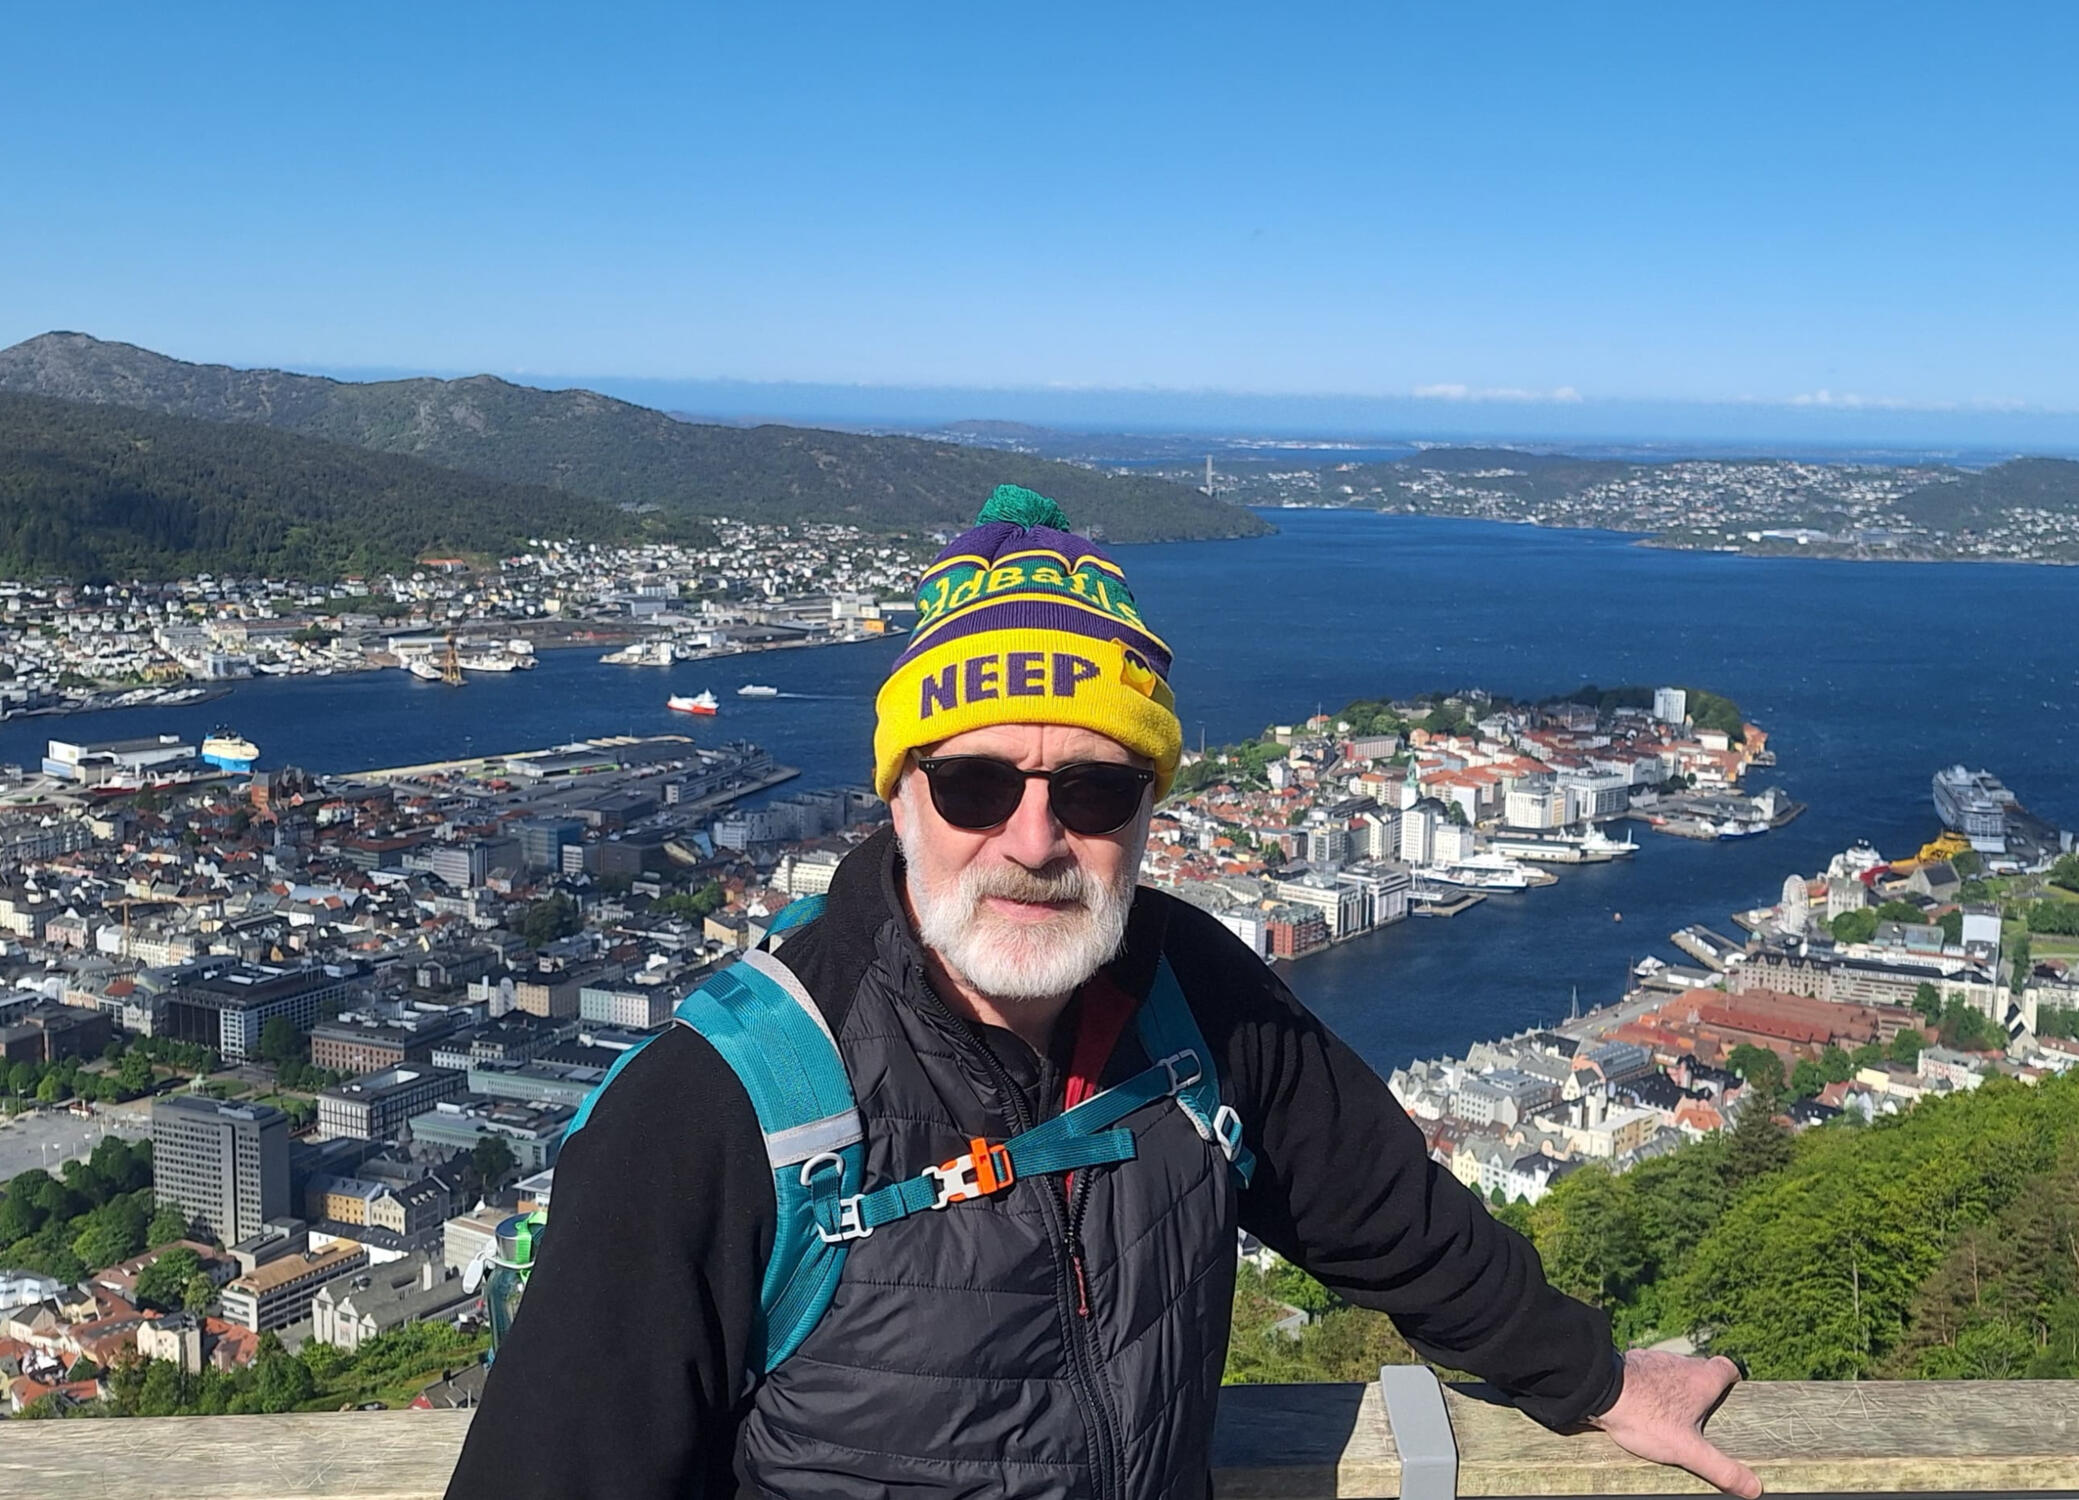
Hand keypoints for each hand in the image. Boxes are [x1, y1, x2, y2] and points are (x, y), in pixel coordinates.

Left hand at [1590, 1349, 1760, 1497]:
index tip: (1732, 1390)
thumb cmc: (1646, 1417)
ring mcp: (1655, 1359)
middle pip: (1700, 1369)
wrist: (1599, 1389)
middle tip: (1703, 1410)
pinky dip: (1651, 1383)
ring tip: (1672, 1410)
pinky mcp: (1631, 1361)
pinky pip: (1648, 1371)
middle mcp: (1681, 1363)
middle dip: (1704, 1387)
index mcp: (1701, 1379)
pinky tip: (1644, 1401)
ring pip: (1673, 1369)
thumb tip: (1755, 1488)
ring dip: (1675, 1385)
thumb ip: (1721, 1469)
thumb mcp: (1688, 1450)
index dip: (1731, 1377)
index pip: (1726, 1367)